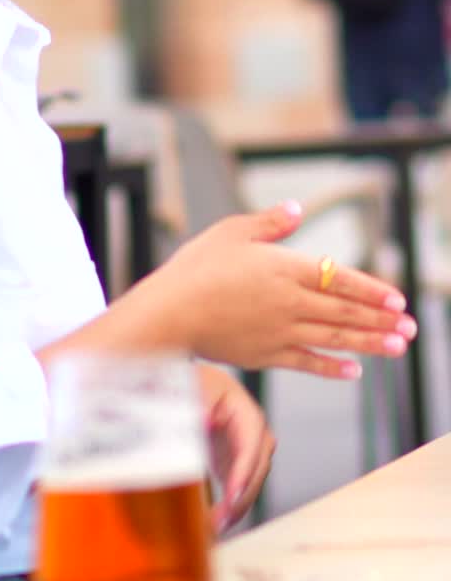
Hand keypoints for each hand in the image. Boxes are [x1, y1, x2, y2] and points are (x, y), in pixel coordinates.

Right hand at [149, 201, 416, 378]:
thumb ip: (268, 223)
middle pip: (344, 310)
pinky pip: (308, 363)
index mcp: (284, 268)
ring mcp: (280, 332)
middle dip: (381, 319)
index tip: (398, 298)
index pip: (339, 278)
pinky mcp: (266, 355)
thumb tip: (297, 210)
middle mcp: (289, 302)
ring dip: (369, 342)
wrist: (170, 313)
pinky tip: (355, 370)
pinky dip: (334, 367)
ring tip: (397, 347)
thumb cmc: (196, 267)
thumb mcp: (231, 232)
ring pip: (334, 337)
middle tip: (411, 327)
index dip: (372, 289)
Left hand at [197, 363, 274, 533]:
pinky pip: (238, 486)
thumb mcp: (194, 388)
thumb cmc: (189, 381)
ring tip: (217, 526)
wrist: (181, 383)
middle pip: (257, 467)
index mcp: (243, 408)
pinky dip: (230, 503)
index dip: (244, 471)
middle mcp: (251, 429)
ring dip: (237, 505)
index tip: (233, 495)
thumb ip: (198, 402)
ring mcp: (244, 446)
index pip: (251, 443)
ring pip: (251, 481)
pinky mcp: (233, 460)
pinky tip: (217, 520)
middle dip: (243, 496)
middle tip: (222, 520)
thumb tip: (206, 419)